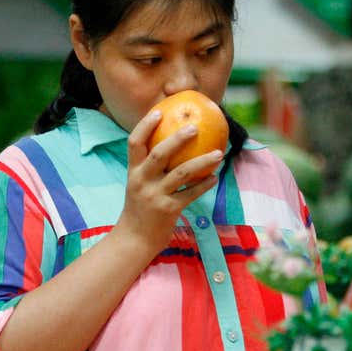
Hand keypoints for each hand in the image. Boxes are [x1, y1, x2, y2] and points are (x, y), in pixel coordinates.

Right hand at [114, 110, 223, 250]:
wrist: (135, 239)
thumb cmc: (141, 207)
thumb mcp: (139, 184)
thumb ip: (149, 166)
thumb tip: (171, 142)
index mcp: (133, 172)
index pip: (134, 143)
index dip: (145, 125)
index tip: (159, 111)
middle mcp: (141, 181)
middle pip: (158, 154)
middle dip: (177, 139)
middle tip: (195, 127)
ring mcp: (154, 196)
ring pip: (180, 174)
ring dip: (202, 161)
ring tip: (218, 153)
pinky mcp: (168, 210)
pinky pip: (191, 194)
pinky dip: (204, 185)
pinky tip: (215, 177)